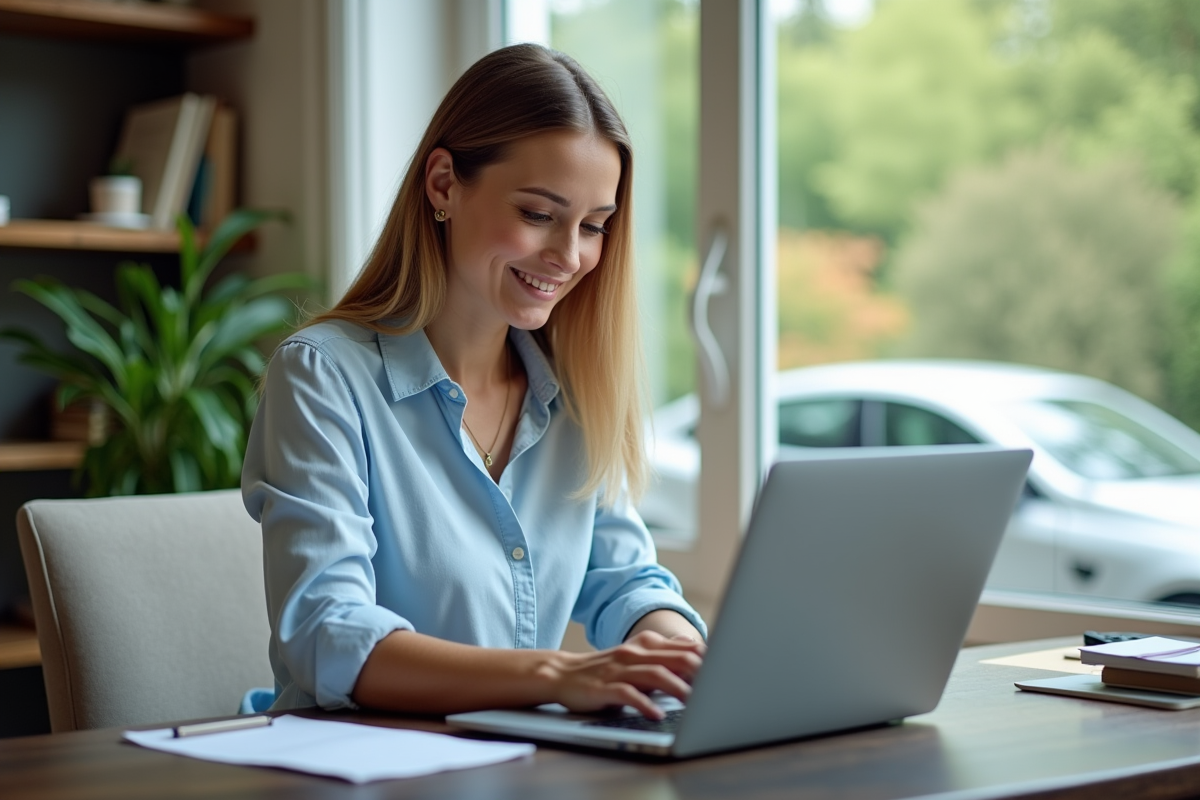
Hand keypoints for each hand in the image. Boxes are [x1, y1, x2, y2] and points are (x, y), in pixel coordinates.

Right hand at [542, 631, 705, 719]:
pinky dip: (643, 704)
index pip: (684, 649)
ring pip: (655, 674)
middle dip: (699, 673)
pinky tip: (656, 714)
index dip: (707, 661)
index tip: (727, 672)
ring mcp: (619, 669)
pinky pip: (627, 694)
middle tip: (719, 688)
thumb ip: (665, 655)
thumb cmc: (605, 670)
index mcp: (646, 644)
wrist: (562, 673)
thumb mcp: (637, 657)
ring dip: (677, 688)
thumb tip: (696, 650)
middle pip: (675, 658)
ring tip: (693, 702)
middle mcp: (635, 653)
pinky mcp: (604, 687)